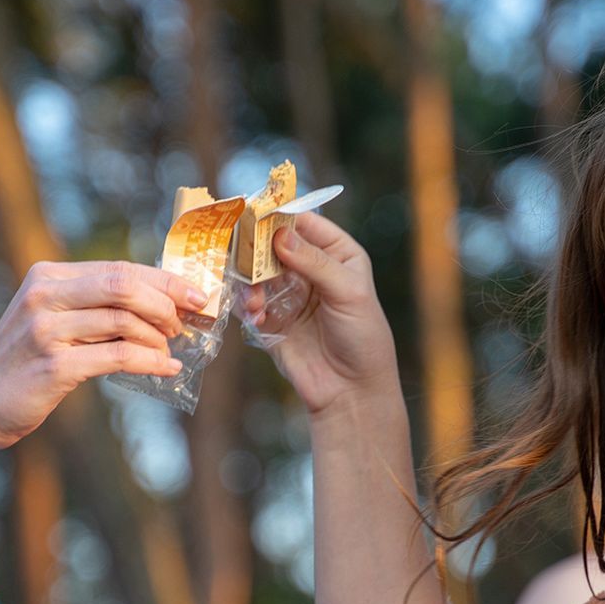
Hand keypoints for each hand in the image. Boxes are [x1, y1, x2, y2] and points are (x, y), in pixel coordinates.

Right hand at [0, 261, 207, 462]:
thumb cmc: (21, 364)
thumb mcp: (47, 319)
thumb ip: (90, 305)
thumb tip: (158, 302)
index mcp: (46, 277)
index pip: (118, 268)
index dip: (163, 280)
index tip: (195, 293)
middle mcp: (44, 296)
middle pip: (124, 286)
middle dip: (167, 302)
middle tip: (186, 322)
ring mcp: (47, 330)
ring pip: (124, 321)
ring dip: (158, 337)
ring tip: (170, 350)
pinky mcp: (54, 365)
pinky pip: (118, 357)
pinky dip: (150, 362)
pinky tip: (166, 369)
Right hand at [259, 212, 398, 415]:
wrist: (350, 391)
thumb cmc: (363, 338)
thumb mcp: (349, 293)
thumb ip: (315, 263)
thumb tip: (280, 235)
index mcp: (336, 253)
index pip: (303, 222)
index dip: (279, 215)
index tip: (254, 212)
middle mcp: (309, 268)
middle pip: (272, 243)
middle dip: (255, 247)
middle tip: (241, 251)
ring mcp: (287, 293)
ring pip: (255, 271)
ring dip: (249, 279)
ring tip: (255, 298)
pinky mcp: (269, 318)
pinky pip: (248, 300)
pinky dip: (246, 303)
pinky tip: (255, 314)